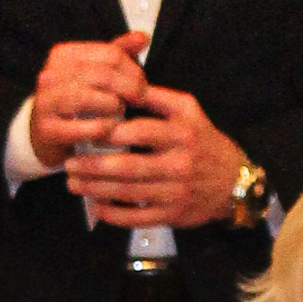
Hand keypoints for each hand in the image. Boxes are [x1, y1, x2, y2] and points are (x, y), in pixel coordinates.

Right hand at [28, 30, 150, 172]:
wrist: (45, 135)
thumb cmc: (76, 101)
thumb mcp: (96, 73)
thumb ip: (118, 53)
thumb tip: (143, 37)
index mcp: (63, 55)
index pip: (110, 54)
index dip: (134, 70)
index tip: (143, 85)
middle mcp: (50, 75)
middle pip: (103, 75)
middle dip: (130, 88)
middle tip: (141, 100)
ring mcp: (45, 102)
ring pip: (90, 98)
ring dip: (114, 106)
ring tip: (122, 112)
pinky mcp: (47, 130)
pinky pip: (84, 126)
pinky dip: (104, 127)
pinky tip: (111, 128)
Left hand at [66, 80, 248, 231]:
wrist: (233, 180)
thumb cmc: (202, 140)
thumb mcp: (188, 110)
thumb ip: (156, 97)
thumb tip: (121, 83)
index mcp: (182, 132)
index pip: (141, 131)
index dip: (110, 132)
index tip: (87, 131)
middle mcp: (180, 162)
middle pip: (129, 166)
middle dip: (94, 166)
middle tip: (69, 164)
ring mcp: (176, 191)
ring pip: (129, 192)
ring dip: (96, 189)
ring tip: (74, 183)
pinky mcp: (173, 214)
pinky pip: (138, 217)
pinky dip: (115, 215)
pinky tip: (97, 208)